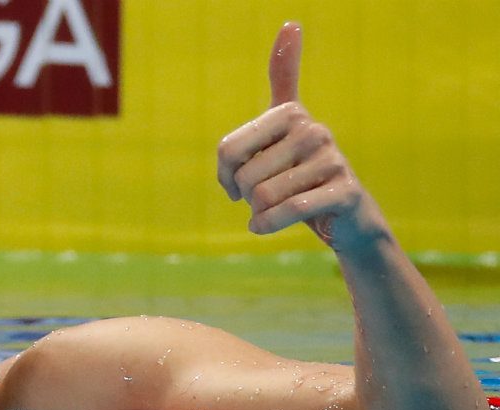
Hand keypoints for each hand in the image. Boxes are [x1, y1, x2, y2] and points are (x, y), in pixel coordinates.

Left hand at [216, 23, 388, 253]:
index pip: (228, 149)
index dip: (224, 174)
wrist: (341, 218)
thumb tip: (292, 23)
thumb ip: (280, 81)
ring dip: (259, 213)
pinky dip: (267, 225)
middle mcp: (314, 129)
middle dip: (245, 197)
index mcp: (290, 113)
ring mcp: (332, 159)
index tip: (232, 181)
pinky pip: (288, 210)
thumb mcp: (276, 132)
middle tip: (263, 199)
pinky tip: (263, 227)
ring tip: (275, 210)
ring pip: (264, 195)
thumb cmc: (295, 176)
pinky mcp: (345, 190)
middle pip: (245, 176)